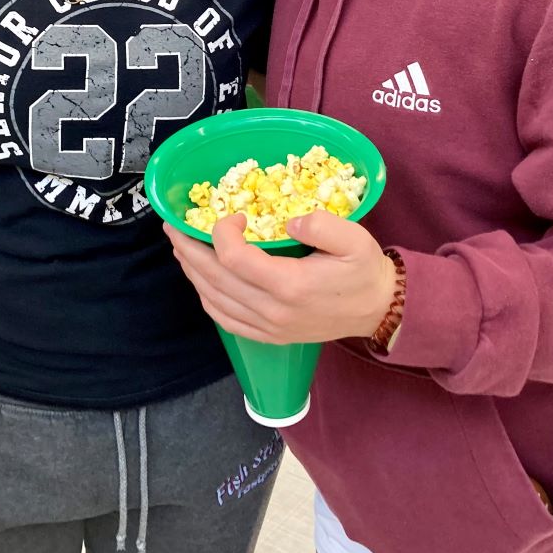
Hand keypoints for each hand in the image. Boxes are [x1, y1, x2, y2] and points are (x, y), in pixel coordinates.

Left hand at [164, 211, 396, 344]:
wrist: (378, 310)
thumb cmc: (364, 271)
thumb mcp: (356, 239)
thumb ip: (323, 226)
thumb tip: (289, 221)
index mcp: (290, 285)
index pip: (234, 259)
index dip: (222, 233)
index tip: (234, 215)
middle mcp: (273, 311)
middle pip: (214, 279)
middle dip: (188, 248)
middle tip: (174, 225)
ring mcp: (268, 327)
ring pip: (214, 299)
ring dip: (192, 271)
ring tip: (182, 247)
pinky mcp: (268, 336)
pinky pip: (225, 319)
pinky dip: (206, 297)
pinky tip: (201, 280)